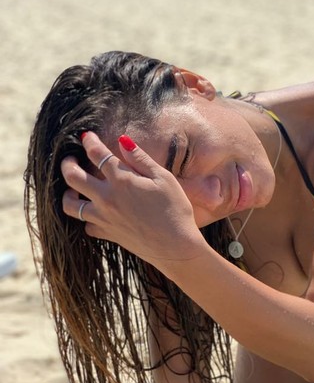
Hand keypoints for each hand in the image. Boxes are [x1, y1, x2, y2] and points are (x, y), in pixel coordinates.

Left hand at [61, 132, 205, 267]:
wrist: (176, 246)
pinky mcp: (108, 234)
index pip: (97, 154)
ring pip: (70, 205)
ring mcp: (104, 218)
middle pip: (73, 177)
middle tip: (69, 159)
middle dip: (67, 164)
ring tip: (72, 189)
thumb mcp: (164, 178)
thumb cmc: (175, 210)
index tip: (86, 136)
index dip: (89, 142)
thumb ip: (141, 159)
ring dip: (68, 194)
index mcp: (122, 181)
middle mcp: (107, 198)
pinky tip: (94, 213)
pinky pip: (87, 226)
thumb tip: (123, 140)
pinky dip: (87, 218)